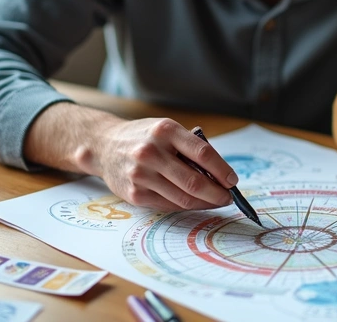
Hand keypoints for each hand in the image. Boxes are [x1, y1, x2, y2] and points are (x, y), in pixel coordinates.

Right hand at [83, 118, 238, 211]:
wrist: (104, 145)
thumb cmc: (143, 137)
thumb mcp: (166, 130)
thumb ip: (189, 147)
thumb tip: (219, 175)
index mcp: (165, 131)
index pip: (202, 153)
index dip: (222, 170)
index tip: (232, 180)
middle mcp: (151, 152)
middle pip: (194, 181)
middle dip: (217, 193)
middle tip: (228, 198)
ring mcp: (141, 174)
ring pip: (183, 197)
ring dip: (204, 203)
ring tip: (215, 202)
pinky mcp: (134, 194)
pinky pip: (168, 204)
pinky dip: (186, 206)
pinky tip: (194, 203)